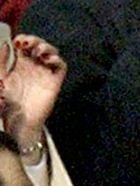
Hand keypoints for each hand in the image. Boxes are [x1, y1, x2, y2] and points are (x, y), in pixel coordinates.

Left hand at [0, 36, 65, 151]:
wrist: (18, 121)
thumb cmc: (8, 102)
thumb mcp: (0, 77)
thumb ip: (2, 61)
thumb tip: (8, 44)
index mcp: (21, 65)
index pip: (26, 45)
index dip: (23, 39)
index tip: (17, 41)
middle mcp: (34, 67)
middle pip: (39, 46)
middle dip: (34, 40)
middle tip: (26, 43)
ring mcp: (45, 74)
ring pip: (52, 53)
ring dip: (46, 47)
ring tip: (38, 51)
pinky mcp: (54, 82)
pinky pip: (61, 67)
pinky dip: (57, 59)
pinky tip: (47, 60)